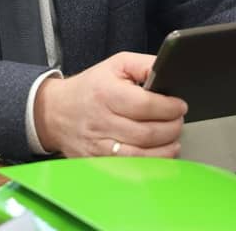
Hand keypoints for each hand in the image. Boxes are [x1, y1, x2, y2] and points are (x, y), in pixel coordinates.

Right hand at [33, 52, 187, 156]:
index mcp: (106, 93)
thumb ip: (144, 65)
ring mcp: (98, 145)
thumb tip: (168, 71)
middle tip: (178, 121)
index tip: (180, 106)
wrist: (55, 111)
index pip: (145, 105)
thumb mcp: (115, 65)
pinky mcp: (97, 162)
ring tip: (172, 139)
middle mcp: (101, 121)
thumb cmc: (90, 88)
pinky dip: (150, 165)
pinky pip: (130, 170)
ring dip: (166, 150)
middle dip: (172, 128)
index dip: (169, 107)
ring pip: (141, 156)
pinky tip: (158, 156)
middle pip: (147, 133)